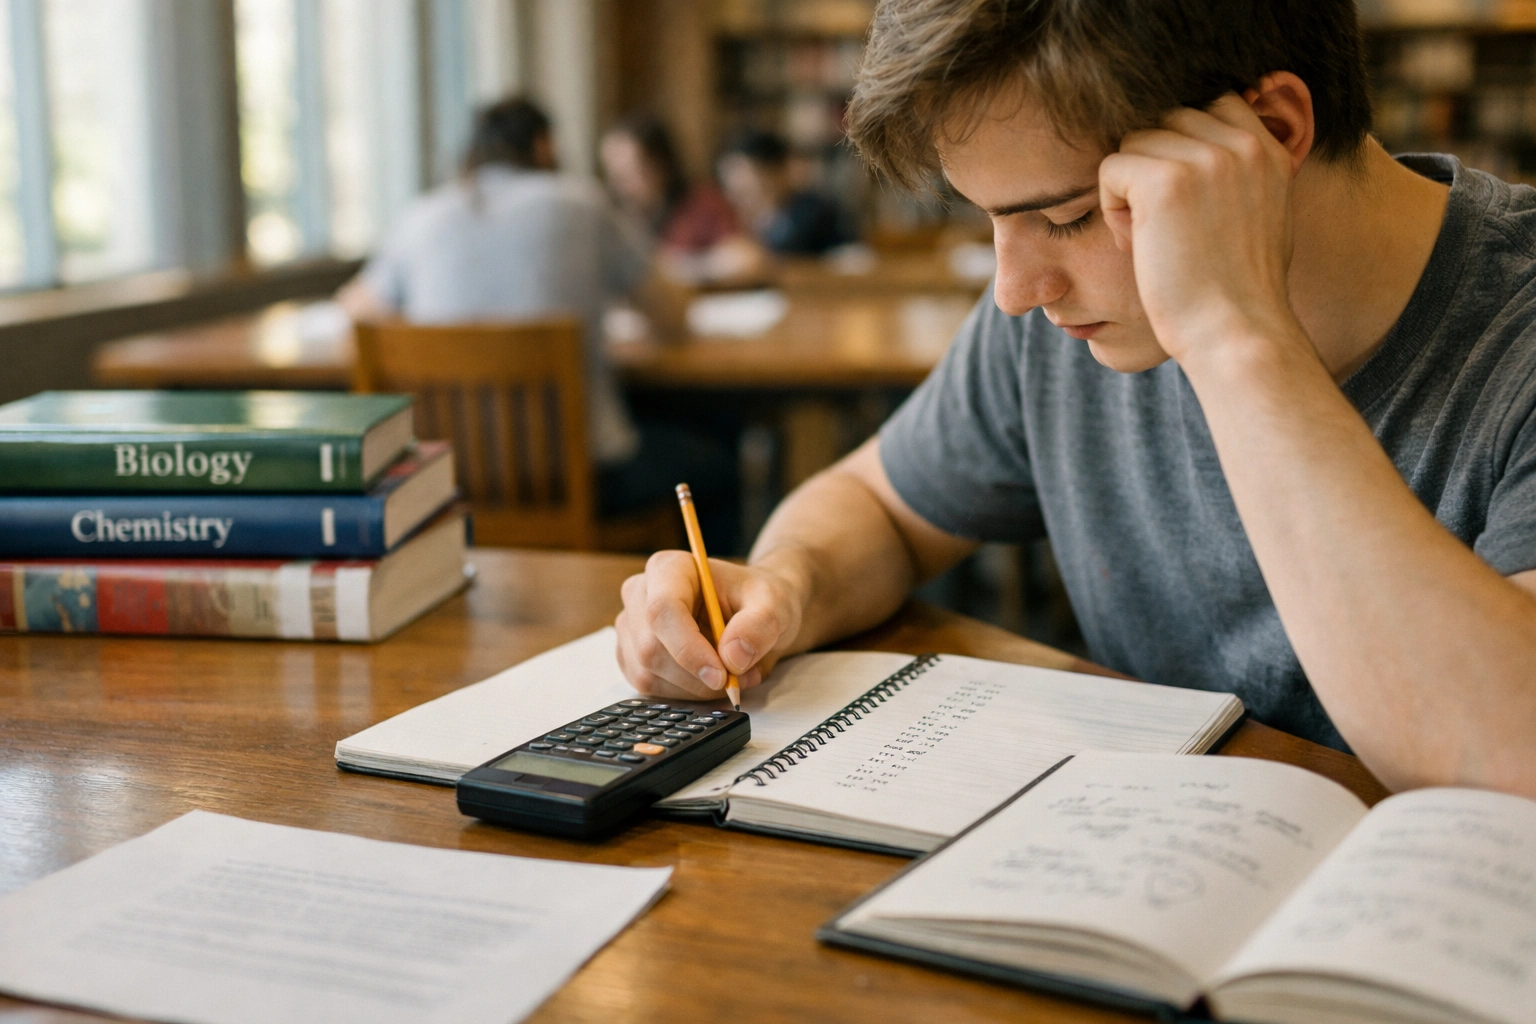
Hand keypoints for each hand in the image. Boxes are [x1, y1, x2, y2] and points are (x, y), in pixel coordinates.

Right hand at [615, 550, 805, 698]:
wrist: (754, 611)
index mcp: (669, 568)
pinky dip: (684, 694)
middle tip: (740, 678)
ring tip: (731, 675)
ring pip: (648, 674)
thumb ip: (759, 625)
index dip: (688, 648)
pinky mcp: (632, 656)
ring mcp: (631, 626)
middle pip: (651, 648)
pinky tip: (708, 680)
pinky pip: (648, 688)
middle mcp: (640, 593)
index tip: (722, 675)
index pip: (662, 609)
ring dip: (694, 687)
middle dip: (697, 676)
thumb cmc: (758, 600)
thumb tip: (733, 657)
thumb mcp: (774, 605)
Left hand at [1098, 88, 1302, 365]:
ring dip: (1129, 188)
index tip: (1183, 204)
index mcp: (1269, 147)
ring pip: (1135, 142)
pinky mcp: (1164, 180)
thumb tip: (1202, 147)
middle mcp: (1241, 143)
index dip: (1182, 148)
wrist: (1237, 333)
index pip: (1211, 105)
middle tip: (1164, 228)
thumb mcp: (1262, 214)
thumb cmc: (1239, 291)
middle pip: (1166, 121)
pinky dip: (1111, 209)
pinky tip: (1135, 245)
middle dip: (1153, 169)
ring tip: (1151, 238)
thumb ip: (1240, 172)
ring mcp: (1204, 158)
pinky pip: (1110, 168)